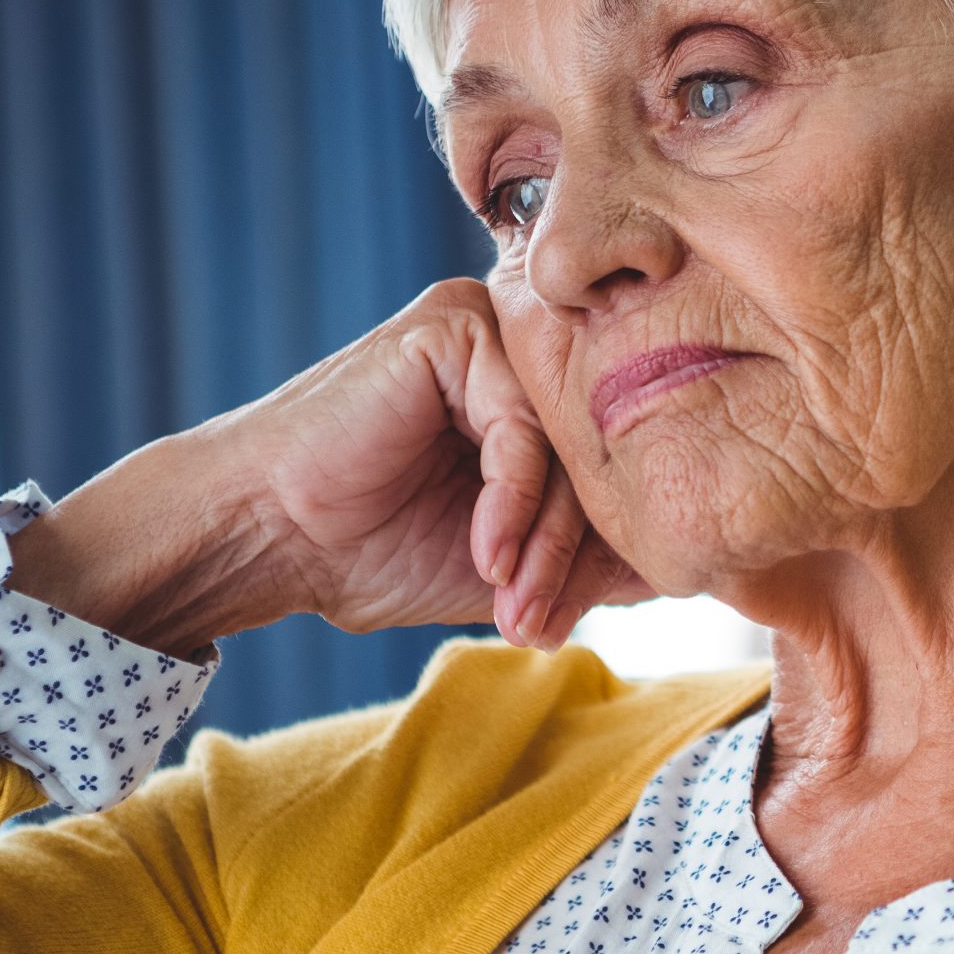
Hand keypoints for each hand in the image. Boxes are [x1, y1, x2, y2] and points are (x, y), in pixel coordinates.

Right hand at [10, 281, 652, 652]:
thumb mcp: (511, 562)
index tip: (572, 624)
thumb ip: (591, 556)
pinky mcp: (454, 328)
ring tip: (516, 607)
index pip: (610, 467)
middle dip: (571, 560)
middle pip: (595, 459)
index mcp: (541, 388)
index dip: (601, 555)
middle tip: (542, 626)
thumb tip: (688, 569)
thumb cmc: (374, 548)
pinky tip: (485, 556)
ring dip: (544, 545)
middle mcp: (525, 343)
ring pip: (566, 450)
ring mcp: (491, 326)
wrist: (266, 537)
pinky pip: (520, 432)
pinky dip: (512, 506)